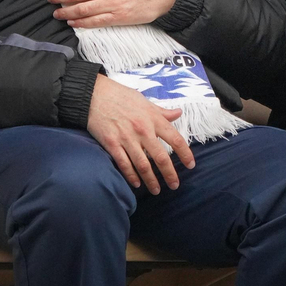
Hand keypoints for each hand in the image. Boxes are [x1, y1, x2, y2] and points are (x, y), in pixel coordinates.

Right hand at [86, 75, 194, 194]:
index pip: (175, 139)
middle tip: (174, 185)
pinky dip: (131, 176)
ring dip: (151, 180)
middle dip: (169, 174)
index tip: (190, 165)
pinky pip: (124, 164)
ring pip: (143, 165)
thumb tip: (178, 113)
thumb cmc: (121, 96)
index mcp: (153, 118)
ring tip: (156, 190)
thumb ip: (162, 111)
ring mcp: (126, 138)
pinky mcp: (112, 144)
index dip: (185, 154)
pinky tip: (136, 183)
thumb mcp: (145, 101)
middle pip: (161, 157)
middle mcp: (142, 130)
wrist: (94, 94)